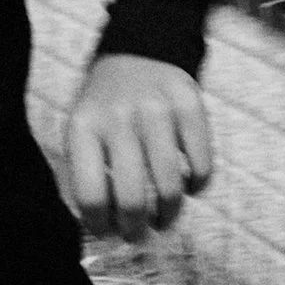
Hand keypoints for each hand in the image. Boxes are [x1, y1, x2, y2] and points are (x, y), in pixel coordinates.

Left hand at [62, 53, 213, 241]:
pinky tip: (188, 184)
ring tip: (163, 218)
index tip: (108, 232)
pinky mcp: (190, 105)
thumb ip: (88, 172)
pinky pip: (201, 167)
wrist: (138, 51)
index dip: (101, 225)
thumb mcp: (82, 128)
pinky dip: (197, 186)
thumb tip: (103, 228)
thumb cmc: (106, 105)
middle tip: (138, 234)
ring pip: (170, 188)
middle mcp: (118, 117)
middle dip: (136, 229)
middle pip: (132, 198)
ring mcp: (156, 109)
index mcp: (83, 126)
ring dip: (168, 215)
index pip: (90, 194)